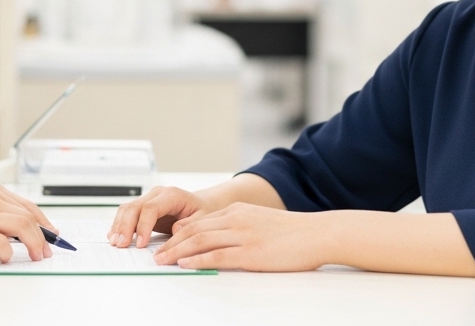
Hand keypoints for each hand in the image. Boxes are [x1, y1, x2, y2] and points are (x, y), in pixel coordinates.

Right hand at [0, 185, 55, 261]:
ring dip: (34, 243)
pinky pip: (1, 243)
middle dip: (42, 236)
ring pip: (22, 225)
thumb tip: (11, 237)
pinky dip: (9, 252)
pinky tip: (7, 258)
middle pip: (28, 216)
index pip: (27, 206)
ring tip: (35, 256)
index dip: (43, 221)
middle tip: (46, 251)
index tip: (51, 234)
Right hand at [109, 185, 210, 248]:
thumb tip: (175, 230)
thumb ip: (190, 225)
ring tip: (115, 243)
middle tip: (121, 245)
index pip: (151, 208)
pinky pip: (127, 214)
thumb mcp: (203, 219)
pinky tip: (114, 236)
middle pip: (134, 207)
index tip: (141, 244)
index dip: (143, 226)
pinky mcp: (142, 208)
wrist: (201, 205)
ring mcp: (148, 200)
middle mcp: (156, 194)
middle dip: (125, 227)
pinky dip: (119, 225)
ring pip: (127, 209)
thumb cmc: (202, 212)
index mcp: (171, 195)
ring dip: (119, 226)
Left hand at [151, 203, 328, 271]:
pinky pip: (217, 256)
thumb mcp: (261, 221)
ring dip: (177, 252)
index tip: (166, 242)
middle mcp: (237, 219)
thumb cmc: (294, 232)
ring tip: (162, 260)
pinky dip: (197, 260)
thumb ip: (240, 226)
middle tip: (156, 253)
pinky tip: (185, 264)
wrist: (318, 233)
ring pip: (200, 241)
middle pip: (194, 230)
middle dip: (172, 243)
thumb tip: (221, 239)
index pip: (200, 221)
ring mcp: (243, 235)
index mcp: (238, 211)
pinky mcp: (250, 252)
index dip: (179, 233)